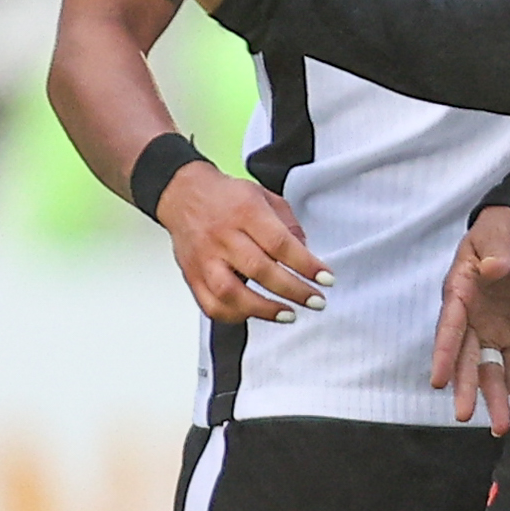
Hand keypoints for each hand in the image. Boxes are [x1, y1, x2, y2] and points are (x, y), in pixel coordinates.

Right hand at [157, 163, 325, 324]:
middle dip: (293, 291)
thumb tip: (305, 252)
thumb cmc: (226, 197)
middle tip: (316, 301)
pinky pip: (210, 305)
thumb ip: (288, 224)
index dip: (306, 265)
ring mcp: (205, 258)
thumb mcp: (264, 196)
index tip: (326, 279)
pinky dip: (234, 316)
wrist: (183, 194)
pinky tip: (254, 315)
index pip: (279, 243)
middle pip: (260, 270)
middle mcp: (223, 236)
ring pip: (231, 292)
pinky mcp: (192, 275)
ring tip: (288, 315)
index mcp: (245, 212)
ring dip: (264, 310)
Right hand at [432, 204, 509, 430]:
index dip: (444, 354)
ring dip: (492, 396)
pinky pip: (509, 361)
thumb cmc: (501, 227)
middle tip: (464, 416)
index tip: (438, 381)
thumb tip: (491, 269)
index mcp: (460, 290)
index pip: (450, 326)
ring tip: (502, 426)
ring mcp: (488, 326)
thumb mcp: (497, 232)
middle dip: (465, 387)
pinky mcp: (507, 331)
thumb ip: (495, 250)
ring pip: (487, 367)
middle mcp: (470, 315)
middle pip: (465, 357)